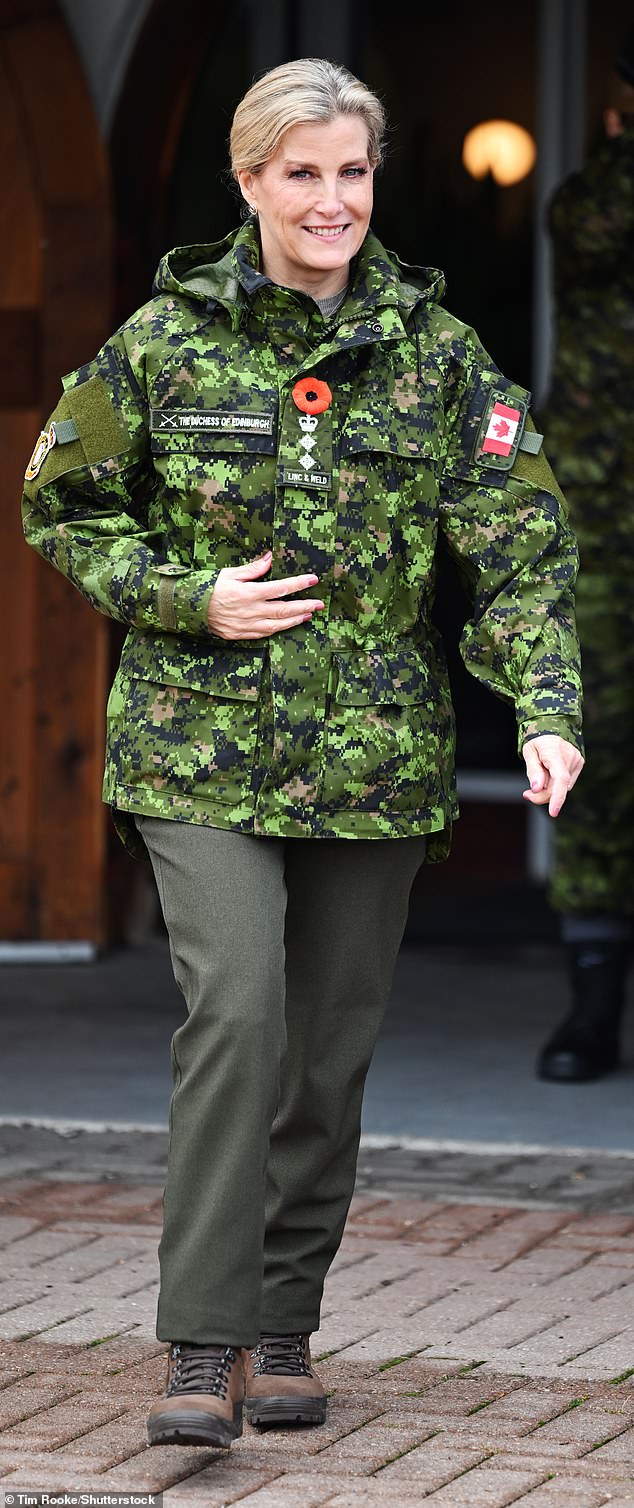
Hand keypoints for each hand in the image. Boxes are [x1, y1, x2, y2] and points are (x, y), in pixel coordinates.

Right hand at [207, 550, 323, 639]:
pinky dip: (279, 629)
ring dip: (295, 620)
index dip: (299, 584)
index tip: (313, 580)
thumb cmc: (208, 587)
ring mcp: (247, 625)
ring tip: (308, 615)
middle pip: (285, 610)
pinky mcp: (241, 635)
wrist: (188, 609)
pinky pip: (264, 634)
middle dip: (305, 606)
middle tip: (320, 604)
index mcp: (249, 593)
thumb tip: (270, 558)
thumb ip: (253, 568)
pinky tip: (288, 625)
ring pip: (277, 625)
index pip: (281, 588)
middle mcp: (251, 611)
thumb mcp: (229, 573)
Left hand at [522, 735, 583, 818]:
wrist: (552, 726)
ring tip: (539, 778)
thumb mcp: (529, 753)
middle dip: (542, 795)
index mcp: (554, 752)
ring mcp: (577, 760)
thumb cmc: (538, 741)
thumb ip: (533, 771)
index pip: (560, 778)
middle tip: (527, 795)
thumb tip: (537, 789)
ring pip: (562, 786)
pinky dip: (556, 784)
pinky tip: (549, 774)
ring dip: (549, 789)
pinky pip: (566, 782)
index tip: (552, 812)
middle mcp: (569, 756)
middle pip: (558, 786)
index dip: (557, 797)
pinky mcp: (579, 764)